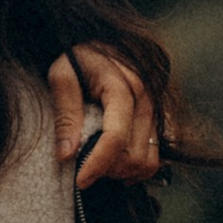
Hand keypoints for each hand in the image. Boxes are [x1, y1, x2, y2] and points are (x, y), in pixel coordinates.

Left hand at [50, 47, 157, 185]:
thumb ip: (65, 113)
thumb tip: (67, 155)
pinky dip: (137, 169)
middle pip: (134, 154)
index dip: (97, 164)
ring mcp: (157, 109)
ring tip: (98, 165)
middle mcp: (146, 98)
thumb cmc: (78, 58)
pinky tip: (116, 165)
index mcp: (122, 85)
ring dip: (122, 172)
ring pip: (148, 160)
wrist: (100, 42)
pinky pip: (156, 157)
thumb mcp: (62, 76)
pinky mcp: (160, 119)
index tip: (80, 181)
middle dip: (107, 169)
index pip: (115, 136)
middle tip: (83, 168)